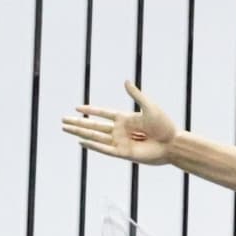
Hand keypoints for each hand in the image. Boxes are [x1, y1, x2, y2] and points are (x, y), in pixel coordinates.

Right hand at [60, 82, 180, 165]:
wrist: (172, 144)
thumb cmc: (164, 125)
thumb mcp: (149, 107)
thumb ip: (136, 95)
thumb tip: (126, 81)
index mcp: (125, 118)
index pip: (103, 113)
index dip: (90, 110)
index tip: (77, 107)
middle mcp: (120, 131)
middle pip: (94, 126)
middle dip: (78, 123)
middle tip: (63, 121)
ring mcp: (120, 142)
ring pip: (95, 137)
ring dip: (80, 133)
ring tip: (66, 129)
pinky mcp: (123, 153)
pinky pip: (104, 149)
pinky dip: (92, 146)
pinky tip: (81, 142)